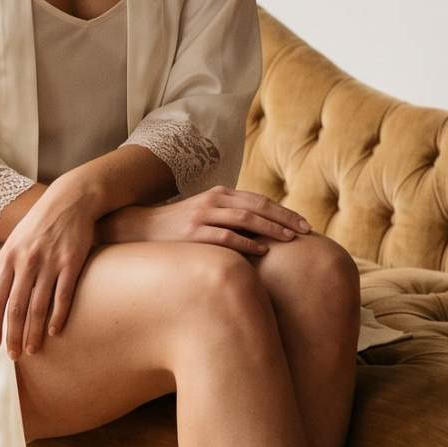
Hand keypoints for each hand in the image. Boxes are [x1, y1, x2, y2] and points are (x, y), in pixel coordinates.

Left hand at [0, 182, 98, 359]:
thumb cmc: (38, 225)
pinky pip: (63, 295)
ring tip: (32, 350)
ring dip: (33, 332)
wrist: (70, 200)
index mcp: (8, 259)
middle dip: (12, 335)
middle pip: (16, 307)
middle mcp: (26, 262)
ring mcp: (49, 263)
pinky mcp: (71, 262)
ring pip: (38, 305)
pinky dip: (58, 315)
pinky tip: (54, 331)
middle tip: (13, 356)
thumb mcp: (12, 245)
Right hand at [97, 186, 309, 254]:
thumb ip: (231, 217)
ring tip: (290, 240)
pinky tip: (262, 251)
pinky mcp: (193, 234)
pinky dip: (246, 243)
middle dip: (286, 218)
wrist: (140, 230)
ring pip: (246, 218)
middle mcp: (214, 200)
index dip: (284, 212)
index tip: (304, 224)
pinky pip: (225, 236)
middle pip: (259, 206)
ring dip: (271, 229)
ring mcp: (203, 216)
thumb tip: (264, 232)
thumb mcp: (207, 215)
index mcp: (220, 195)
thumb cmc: (179, 228)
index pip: (260, 200)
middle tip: (307, 231)